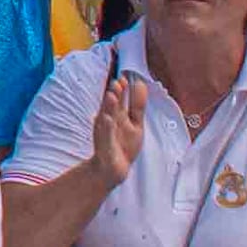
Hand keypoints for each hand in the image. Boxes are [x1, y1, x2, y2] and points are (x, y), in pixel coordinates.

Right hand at [84, 63, 146, 186]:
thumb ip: (137, 104)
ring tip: (111, 96)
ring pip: (106, 117)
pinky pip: (105, 135)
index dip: (122, 89)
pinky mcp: (104, 145)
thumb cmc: (123, 143)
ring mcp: (105, 132)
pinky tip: (107, 119)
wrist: (113, 168)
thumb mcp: (135, 122)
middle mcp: (109, 121)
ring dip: (108, 107)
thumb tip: (141, 83)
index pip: (118, 98)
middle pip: (111, 105)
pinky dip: (106, 127)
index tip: (125, 77)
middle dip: (114, 94)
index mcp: (117, 114)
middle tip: (117, 83)